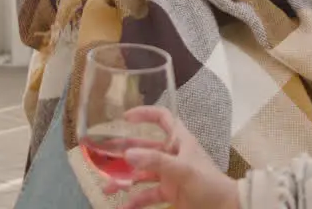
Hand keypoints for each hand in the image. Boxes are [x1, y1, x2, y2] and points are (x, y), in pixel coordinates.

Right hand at [103, 106, 239, 208]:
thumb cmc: (208, 183)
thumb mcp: (183, 170)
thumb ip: (156, 161)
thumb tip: (128, 153)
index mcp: (180, 140)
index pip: (163, 118)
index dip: (146, 113)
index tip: (125, 117)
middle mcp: (173, 155)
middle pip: (144, 147)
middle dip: (124, 152)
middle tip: (103, 155)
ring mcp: (170, 175)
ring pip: (142, 173)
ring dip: (124, 180)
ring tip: (107, 187)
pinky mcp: (169, 193)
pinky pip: (147, 195)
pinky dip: (135, 201)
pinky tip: (123, 207)